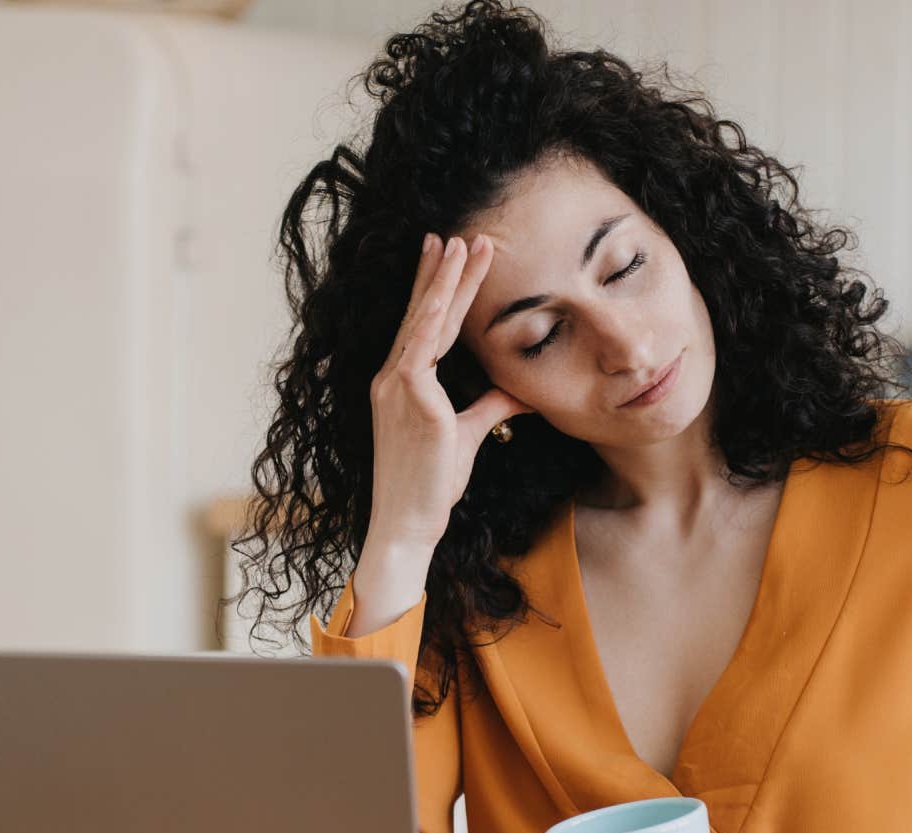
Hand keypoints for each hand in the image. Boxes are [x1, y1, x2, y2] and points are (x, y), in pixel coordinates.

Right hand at [366, 233, 532, 549]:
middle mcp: (393, 378)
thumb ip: (490, 405)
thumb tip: (519, 390)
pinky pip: (421, 349)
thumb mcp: (467, 435)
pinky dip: (433, 318)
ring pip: (424, 322)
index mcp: (401, 384)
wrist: (408, 520)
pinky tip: (446, 293)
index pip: (423, 325)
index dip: (435, 289)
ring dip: (444, 282)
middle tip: (453, 235)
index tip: (446, 257)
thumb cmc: (432, 485)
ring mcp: (396, 386)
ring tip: (460, 245)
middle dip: (439, 273)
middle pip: (421, 313)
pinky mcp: (409, 399)